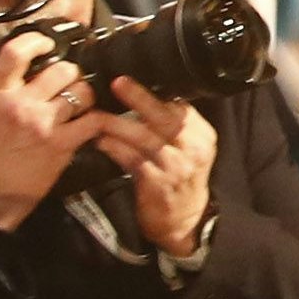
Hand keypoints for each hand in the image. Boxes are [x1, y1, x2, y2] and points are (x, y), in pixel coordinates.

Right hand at [0, 33, 107, 230]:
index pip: (16, 53)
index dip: (36, 40)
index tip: (45, 42)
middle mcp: (22, 104)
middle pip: (60, 70)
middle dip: (69, 71)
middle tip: (69, 80)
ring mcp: (44, 124)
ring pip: (80, 92)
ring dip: (85, 94)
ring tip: (82, 101)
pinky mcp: (61, 146)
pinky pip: (92, 123)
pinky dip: (98, 121)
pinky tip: (95, 124)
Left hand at [94, 78, 216, 257]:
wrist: (184, 222)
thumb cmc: (180, 179)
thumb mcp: (187, 149)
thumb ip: (171, 125)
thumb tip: (143, 94)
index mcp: (201, 135)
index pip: (179, 106)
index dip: (156, 90)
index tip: (131, 76)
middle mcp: (193, 148)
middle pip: (165, 117)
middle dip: (140, 98)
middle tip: (117, 82)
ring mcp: (175, 167)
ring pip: (144, 137)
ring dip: (117, 124)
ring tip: (97, 115)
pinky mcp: (156, 183)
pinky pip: (131, 159)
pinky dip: (114, 147)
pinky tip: (100, 140)